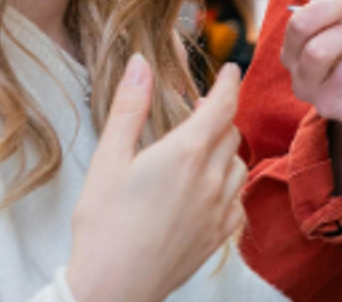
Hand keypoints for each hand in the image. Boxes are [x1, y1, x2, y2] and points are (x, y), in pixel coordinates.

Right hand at [67, 56, 247, 301]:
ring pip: (238, 164)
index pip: (222, 105)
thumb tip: (140, 63)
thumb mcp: (108, 160)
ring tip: (199, 149)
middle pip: (230, 132)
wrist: (114, 288)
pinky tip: (208, 188)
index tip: (230, 70)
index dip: (229, 82)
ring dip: (224, 150)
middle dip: (219, 116)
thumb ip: (128, 108)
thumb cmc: (103, 225)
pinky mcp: (221, 234)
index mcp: (185, 153)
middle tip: (198, 111)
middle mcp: (211, 178)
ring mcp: (220, 209)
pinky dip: (228, 184)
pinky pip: (238, 198)